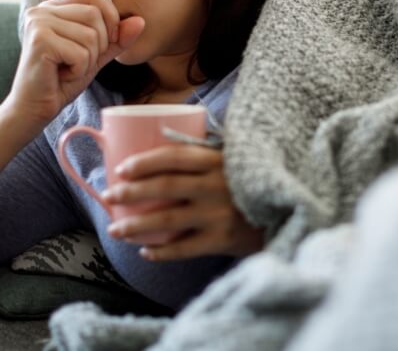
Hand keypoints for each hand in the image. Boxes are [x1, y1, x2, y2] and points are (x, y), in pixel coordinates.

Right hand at [6, 0, 144, 125]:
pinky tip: (62, 75)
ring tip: (68, 69)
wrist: (34, 108)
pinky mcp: (39, 40)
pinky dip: (79, 70)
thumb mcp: (96, 55)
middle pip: (95, 14)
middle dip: (99, 45)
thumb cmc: (62, 80)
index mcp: (55, 7)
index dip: (110, 17)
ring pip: (90, 35)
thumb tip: (141, 21)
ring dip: (88, 61)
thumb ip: (117, 39)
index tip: (105, 42)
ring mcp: (39, 22)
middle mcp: (43, 9)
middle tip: (78, 62)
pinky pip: (80, 53)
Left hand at [100, 144, 263, 260]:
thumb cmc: (252, 182)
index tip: (121, 169)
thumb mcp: (233, 160)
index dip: (144, 162)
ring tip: (116, 229)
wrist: (288, 211)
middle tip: (108, 196)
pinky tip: (145, 252)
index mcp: (217, 160)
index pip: (174, 157)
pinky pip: (185, 248)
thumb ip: (204, 154)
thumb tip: (160, 144)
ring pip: (169, 220)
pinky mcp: (224, 240)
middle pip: (164, 187)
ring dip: (137, 226)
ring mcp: (219, 214)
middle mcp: (217, 186)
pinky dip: (163, 252)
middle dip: (131, 192)